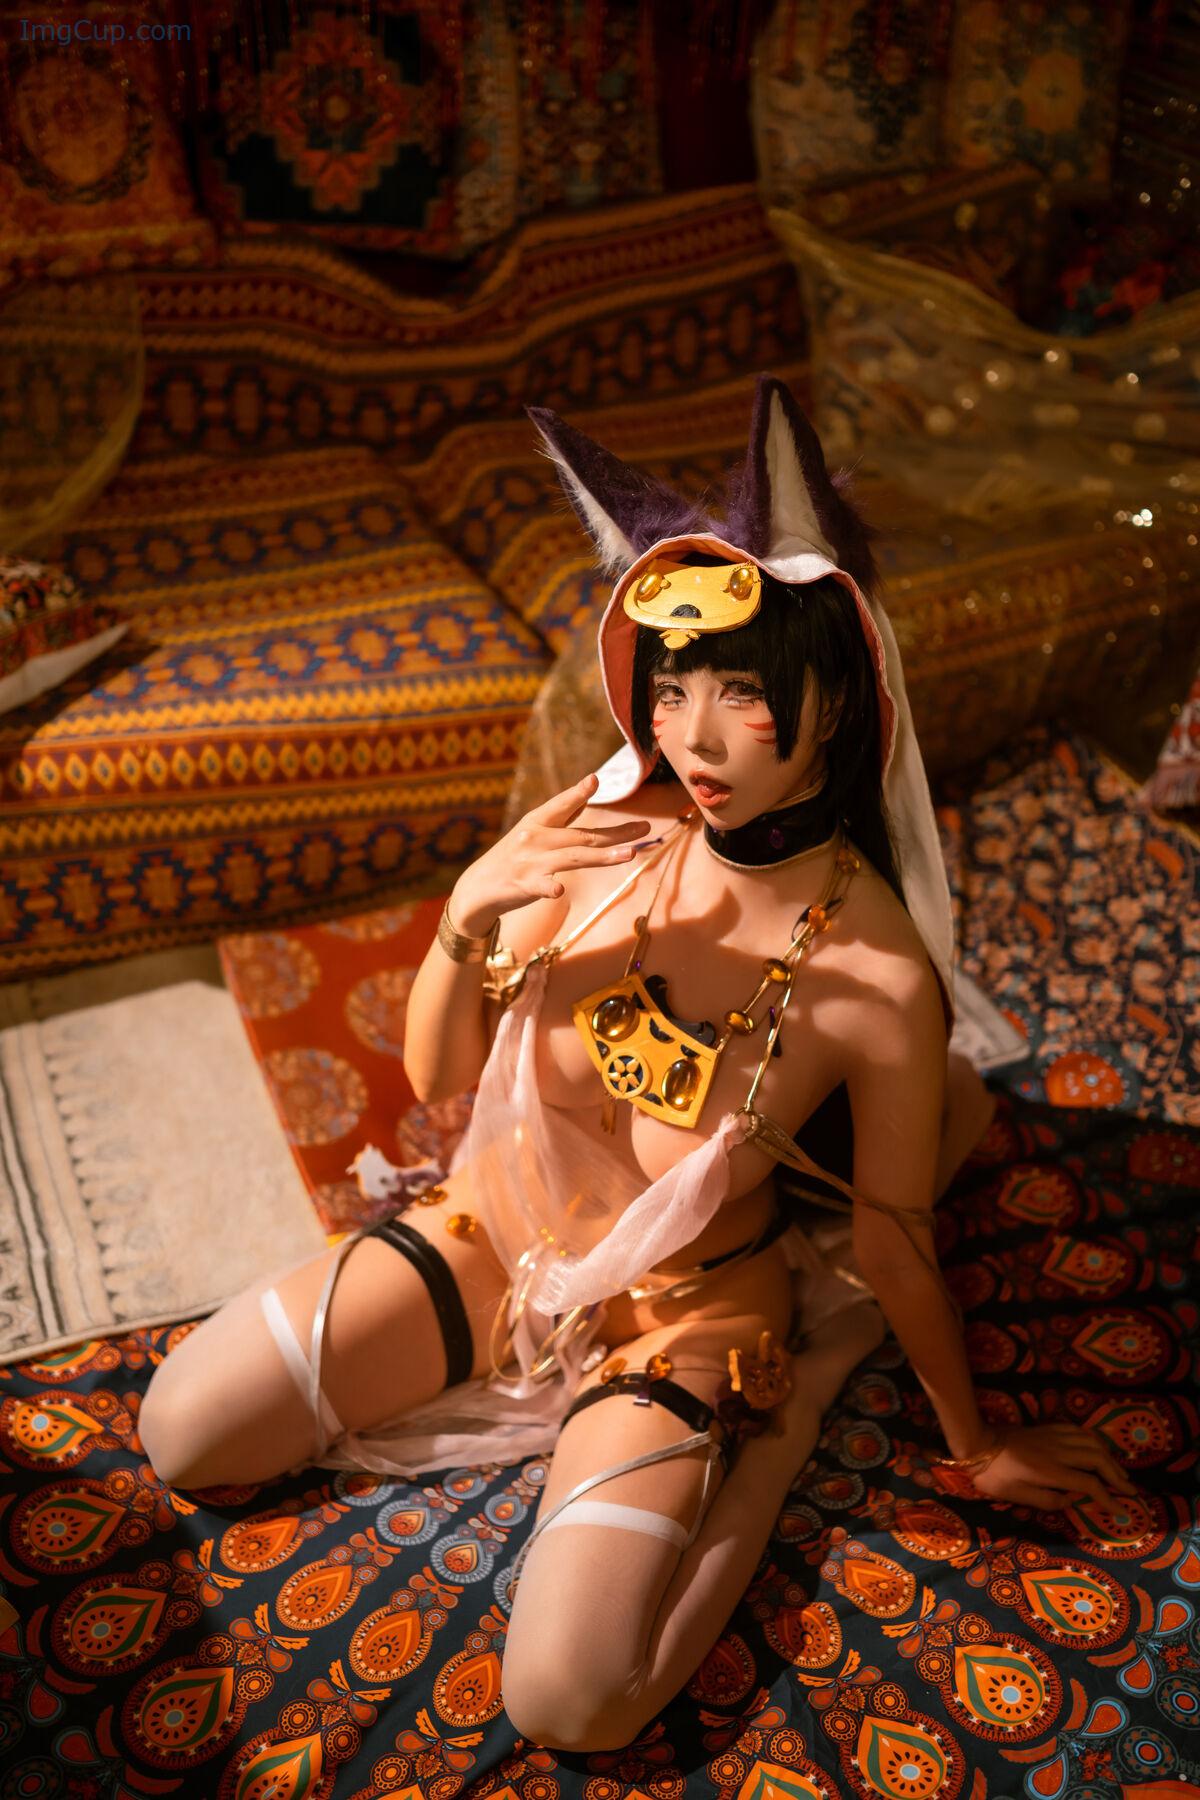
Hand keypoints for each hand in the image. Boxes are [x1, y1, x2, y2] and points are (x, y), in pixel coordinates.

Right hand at [450, 772, 651, 934]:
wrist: (480, 887)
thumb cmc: (514, 856)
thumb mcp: (533, 830)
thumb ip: (562, 814)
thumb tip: (590, 787)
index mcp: (538, 821)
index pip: (562, 805)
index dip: (578, 793)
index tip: (595, 780)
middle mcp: (535, 838)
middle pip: (583, 835)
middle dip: (617, 833)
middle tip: (645, 828)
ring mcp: (530, 862)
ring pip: (574, 858)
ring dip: (604, 857)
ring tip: (631, 854)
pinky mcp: (524, 885)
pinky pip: (542, 886)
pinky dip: (550, 887)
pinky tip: (560, 890)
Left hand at [970, 1424, 1135, 1510]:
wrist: (977, 1444)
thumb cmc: (994, 1476)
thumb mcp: (1018, 1497)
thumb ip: (1048, 1501)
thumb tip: (1072, 1501)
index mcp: (1050, 1471)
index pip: (1089, 1484)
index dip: (1108, 1498)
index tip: (1121, 1510)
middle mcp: (1057, 1451)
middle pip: (1097, 1459)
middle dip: (1117, 1476)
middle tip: (1130, 1490)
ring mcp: (1053, 1436)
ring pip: (1091, 1442)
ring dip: (1109, 1457)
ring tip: (1119, 1473)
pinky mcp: (1048, 1428)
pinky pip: (1078, 1431)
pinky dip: (1094, 1440)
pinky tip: (1098, 1449)